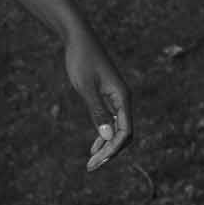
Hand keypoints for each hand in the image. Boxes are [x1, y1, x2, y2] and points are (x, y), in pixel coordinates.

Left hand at [62, 26, 132, 170]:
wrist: (78, 38)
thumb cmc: (81, 60)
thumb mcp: (85, 87)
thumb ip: (97, 111)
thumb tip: (109, 137)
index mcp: (122, 98)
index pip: (125, 132)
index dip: (113, 149)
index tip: (96, 161)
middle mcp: (122, 100)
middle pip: (124, 135)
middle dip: (110, 152)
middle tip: (91, 166)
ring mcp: (115, 98)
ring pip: (117, 130)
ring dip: (106, 147)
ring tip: (92, 162)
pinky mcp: (106, 96)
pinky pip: (111, 122)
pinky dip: (104, 136)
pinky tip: (94, 147)